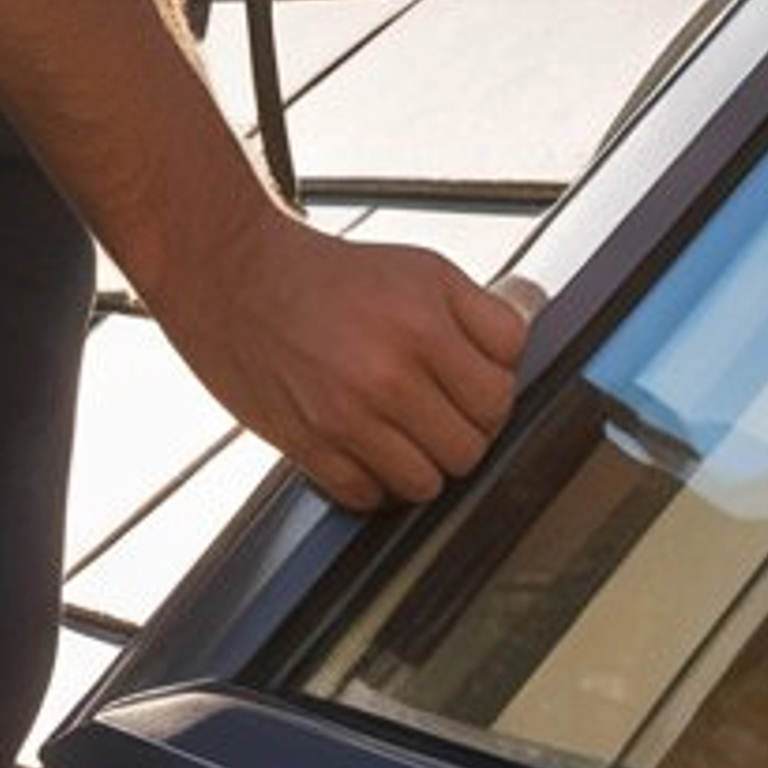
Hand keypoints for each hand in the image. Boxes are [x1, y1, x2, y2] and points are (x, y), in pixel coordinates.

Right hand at [153, 206, 536, 508]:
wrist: (238, 276)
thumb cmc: (331, 275)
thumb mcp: (423, 270)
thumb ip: (483, 312)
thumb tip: (530, 341)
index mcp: (426, 324)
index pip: (503, 392)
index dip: (493, 388)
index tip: (472, 382)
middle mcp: (390, 374)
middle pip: (474, 444)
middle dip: (465, 429)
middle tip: (441, 408)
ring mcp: (348, 417)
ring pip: (429, 483)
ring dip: (424, 462)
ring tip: (404, 429)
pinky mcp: (310, 447)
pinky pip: (372, 497)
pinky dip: (376, 480)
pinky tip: (366, 445)